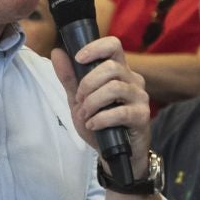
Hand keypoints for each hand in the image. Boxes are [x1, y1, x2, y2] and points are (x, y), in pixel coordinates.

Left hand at [50, 35, 152, 161]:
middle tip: (79, 99)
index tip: (78, 59)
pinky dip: (101, 119)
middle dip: (88, 83)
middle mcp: (133, 80)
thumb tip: (57, 52)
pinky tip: (93, 125)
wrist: (113, 153)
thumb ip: (69, 77)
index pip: (113, 45)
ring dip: (93, 102)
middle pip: (111, 67)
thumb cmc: (99, 123)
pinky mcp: (142, 116)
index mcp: (119, 71)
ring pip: (115, 88)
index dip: (96, 48)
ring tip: (86, 114)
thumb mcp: (78, 100)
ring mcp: (140, 98)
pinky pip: (121, 112)